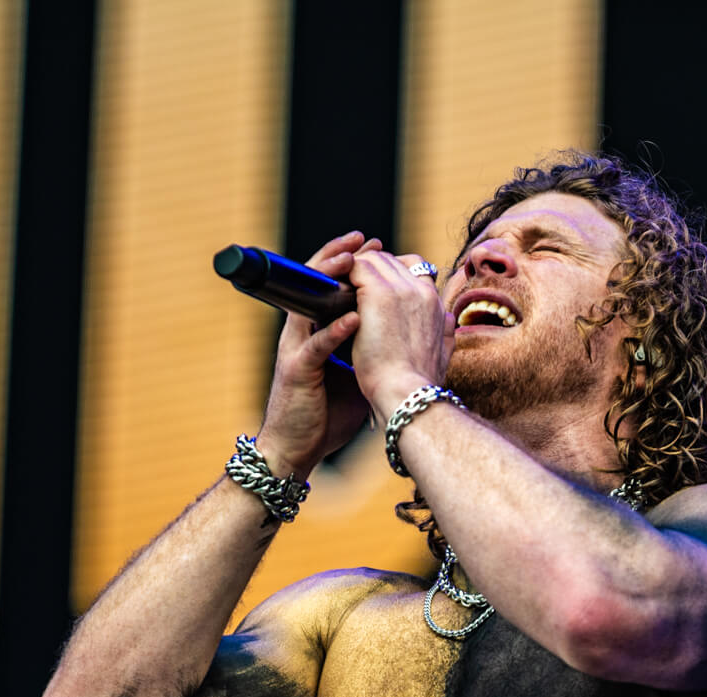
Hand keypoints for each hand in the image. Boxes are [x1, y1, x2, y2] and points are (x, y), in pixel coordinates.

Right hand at [255, 232, 381, 475]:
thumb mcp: (357, 372)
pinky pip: (315, 346)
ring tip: (350, 261)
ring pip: (306, 303)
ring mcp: (296, 350)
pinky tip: (354, 318)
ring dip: (328, 279)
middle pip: (314, 284)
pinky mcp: (297, 372)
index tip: (375, 244)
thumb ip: (374, 348)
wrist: (298, 447)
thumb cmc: (327, 413)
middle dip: (338, 257)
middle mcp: (304, 334)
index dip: (351, 262)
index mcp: (317, 331)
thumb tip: (409, 333)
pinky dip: (335, 331)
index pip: (331, 286)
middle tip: (361, 238)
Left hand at [345, 249, 455, 417]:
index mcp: (434, 302)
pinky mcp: (377, 293)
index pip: (413, 267)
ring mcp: (399, 288)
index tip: (373, 289)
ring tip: (337, 288)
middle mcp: (419, 288)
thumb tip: (447, 318)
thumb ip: (446, 331)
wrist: (408, 393)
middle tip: (347, 285)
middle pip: (390, 260)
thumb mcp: (444, 353)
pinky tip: (331, 290)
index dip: (391, 273)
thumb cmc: (420, 383)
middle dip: (368, 268)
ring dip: (353, 271)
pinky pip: (355, 267)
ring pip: (372, 259)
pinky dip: (342, 274)